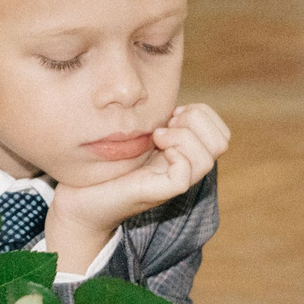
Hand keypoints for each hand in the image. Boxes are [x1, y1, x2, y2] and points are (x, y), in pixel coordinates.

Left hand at [42, 103, 230, 266]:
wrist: (81, 199)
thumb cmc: (105, 166)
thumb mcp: (139, 136)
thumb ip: (160, 122)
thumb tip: (175, 105)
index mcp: (185, 155)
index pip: (221, 132)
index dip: (202, 114)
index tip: (171, 113)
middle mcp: (185, 169)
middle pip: (222, 141)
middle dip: (197, 120)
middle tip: (166, 123)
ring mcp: (175, 182)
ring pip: (208, 157)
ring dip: (183, 135)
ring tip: (157, 136)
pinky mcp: (161, 192)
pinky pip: (185, 171)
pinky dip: (174, 152)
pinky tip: (153, 146)